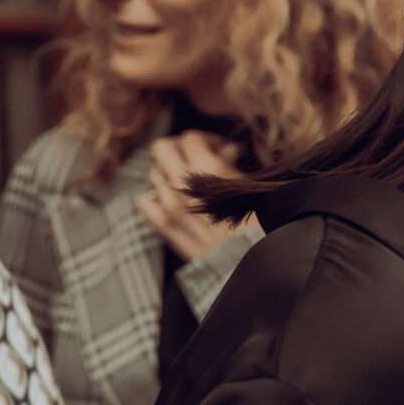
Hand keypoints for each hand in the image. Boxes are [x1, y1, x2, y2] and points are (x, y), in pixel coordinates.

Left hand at [135, 130, 242, 263]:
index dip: (206, 139)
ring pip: (154, 173)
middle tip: (194, 157)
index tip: (218, 148)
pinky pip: (145, 201)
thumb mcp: (249, 189)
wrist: (249, 266)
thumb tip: (225, 151)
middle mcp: (183, 184)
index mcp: (207, 171)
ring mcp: (170, 207)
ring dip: (168, 173)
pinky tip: (170, 202)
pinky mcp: (164, 228)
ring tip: (187, 183)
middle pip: (162, 148)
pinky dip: (155, 197)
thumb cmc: (259, 227)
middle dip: (179, 148)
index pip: (191, 138)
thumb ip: (231, 165)